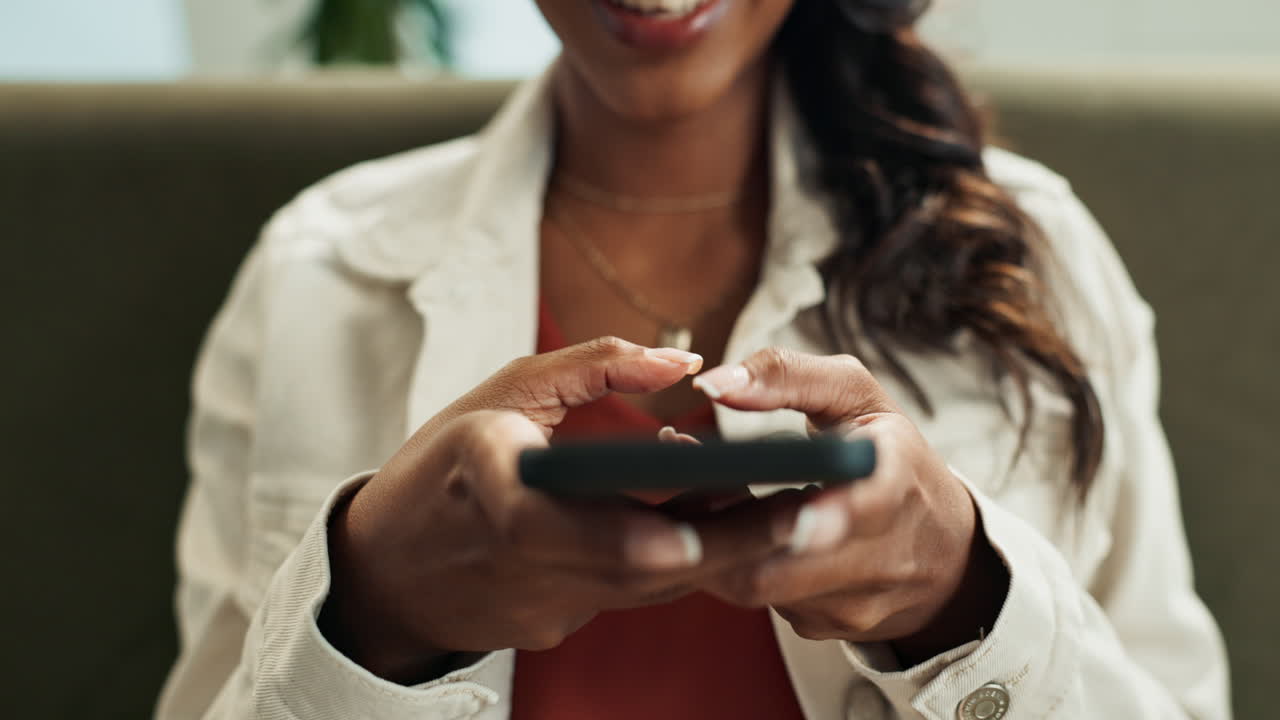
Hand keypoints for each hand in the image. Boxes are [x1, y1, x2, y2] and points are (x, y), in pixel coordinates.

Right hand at [320, 338, 803, 682]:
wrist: (388, 569)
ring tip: (795, 520)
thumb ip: (594, 369)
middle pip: (629, 568)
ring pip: (645, 588)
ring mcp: (538, 603)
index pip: (548, 524)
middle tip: (804, 518)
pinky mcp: (558, 625)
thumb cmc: (443, 465)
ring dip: (720, 558)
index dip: (622, 534)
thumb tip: (683, 361)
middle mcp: (514, 559)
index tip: (689, 531)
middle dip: (723, 547)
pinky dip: (683, 565)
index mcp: (486, 486)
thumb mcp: (504, 390)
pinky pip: (633, 594)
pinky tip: (734, 534)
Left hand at [686, 348, 1009, 664]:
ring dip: (715, 545)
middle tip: (678, 492)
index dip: (832, 516)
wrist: (943, 551)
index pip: (872, 504)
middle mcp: (885, 553)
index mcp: (899, 479)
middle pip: (789, 563)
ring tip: (689, 499)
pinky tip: (714, 530)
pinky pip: (760, 598)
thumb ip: (787, 375)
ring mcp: (853, 602)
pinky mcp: (823, 626)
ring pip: (760, 583)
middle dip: (727, 532)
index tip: (798, 515)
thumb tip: (712, 381)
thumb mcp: (855, 396)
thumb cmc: (889, 454)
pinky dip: (728, 564)